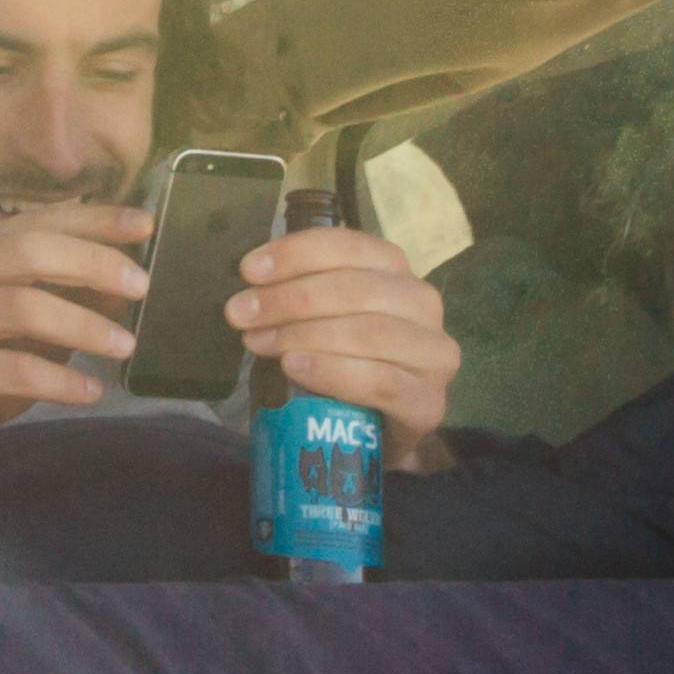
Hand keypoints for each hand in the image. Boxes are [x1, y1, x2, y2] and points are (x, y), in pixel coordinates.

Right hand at [0, 203, 149, 488]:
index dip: (94, 220)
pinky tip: (92, 390)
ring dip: (83, 324)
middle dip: (92, 263)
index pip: (38, 222)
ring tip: (125, 345)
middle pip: (28, 252)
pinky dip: (62, 379)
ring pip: (22, 306)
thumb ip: (72, 293)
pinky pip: (15, 369)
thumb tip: (132, 275)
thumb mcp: (34, 323)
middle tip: (142, 285)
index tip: (145, 224)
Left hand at [233, 222, 460, 468]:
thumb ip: (298, 294)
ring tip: (258, 342)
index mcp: (395, 270)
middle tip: (240, 313)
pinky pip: (380, 381)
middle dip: (289, 298)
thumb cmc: (346, 358)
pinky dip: (331, 371)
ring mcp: (432, 355)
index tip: (249, 270)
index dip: (296, 254)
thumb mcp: (322, 315)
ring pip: (368, 333)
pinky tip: (294, 367)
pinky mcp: (429, 402)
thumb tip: (247, 290)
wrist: (380, 427)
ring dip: (304, 335)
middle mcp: (422, 304)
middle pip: (355, 289)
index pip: (348, 247)